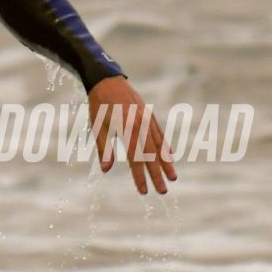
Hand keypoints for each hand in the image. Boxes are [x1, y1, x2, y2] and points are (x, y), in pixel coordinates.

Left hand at [88, 76, 175, 195]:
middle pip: (151, 154)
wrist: (106, 80)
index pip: (135, 158)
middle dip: (157, 174)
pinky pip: (160, 134)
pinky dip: (165, 146)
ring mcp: (147, 119)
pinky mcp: (149, 115)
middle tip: (163, 191)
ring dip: (166, 162)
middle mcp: (141, 124)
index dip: (139, 176)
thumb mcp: (97, 127)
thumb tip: (106, 170)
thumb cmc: (98, 105)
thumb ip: (104, 148)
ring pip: (160, 144)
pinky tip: (170, 157)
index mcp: (126, 127)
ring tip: (173, 177)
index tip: (143, 191)